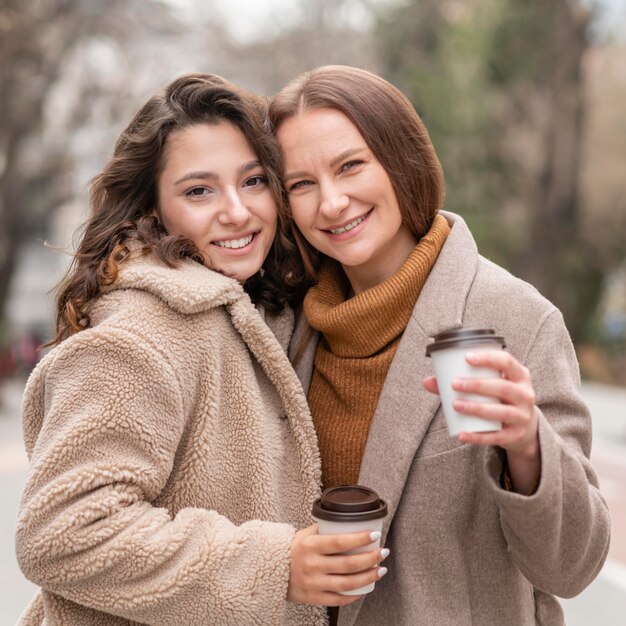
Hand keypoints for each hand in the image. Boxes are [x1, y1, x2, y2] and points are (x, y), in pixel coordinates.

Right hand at [287, 524, 388, 605]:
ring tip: (381, 570)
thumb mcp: (305, 534)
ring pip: (347, 584)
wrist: (269, 571)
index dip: (359, 539)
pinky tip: (365, 588)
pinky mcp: (313, 598)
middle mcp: (312, 565)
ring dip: (368, 577)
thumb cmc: (292, 548)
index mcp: (310, 546)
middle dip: (370, 558)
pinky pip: (338, 599)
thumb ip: (325, 529)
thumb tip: (350, 521)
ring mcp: (313, 583)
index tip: (374, 534)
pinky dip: (354, 595)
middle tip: (383, 552)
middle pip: (348, 564)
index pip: (339, 542)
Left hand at [423, 350, 540, 492]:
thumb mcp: (489, 386)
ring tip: (455, 404)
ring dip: (477, 408)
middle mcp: (526, 394)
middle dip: (477, 385)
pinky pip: (497, 437)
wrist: (524, 428)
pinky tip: (461, 434)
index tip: (467, 357)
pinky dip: (478, 436)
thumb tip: (426, 381)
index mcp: (519, 375)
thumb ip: (459, 382)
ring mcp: (523, 416)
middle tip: (454, 383)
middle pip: (503, 387)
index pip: (507, 362)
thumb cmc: (499, 398)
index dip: (488, 358)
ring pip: (501, 412)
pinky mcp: (517, 435)